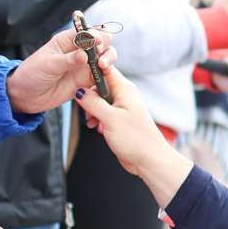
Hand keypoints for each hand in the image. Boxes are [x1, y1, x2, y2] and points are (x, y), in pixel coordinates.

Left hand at [7, 26, 115, 114]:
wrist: (26, 96)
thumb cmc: (32, 74)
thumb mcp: (48, 64)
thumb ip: (68, 59)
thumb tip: (85, 54)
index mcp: (67, 40)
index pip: (87, 32)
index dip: (95, 35)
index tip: (97, 43)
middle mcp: (79, 51)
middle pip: (102, 43)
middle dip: (106, 48)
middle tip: (101, 60)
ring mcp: (84, 66)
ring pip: (105, 59)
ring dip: (108, 61)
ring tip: (102, 68)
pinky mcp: (86, 81)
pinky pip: (102, 77)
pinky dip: (106, 78)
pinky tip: (103, 81)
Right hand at [75, 67, 190, 205]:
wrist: (149, 159)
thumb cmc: (135, 138)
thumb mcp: (110, 118)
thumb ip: (93, 102)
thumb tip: (80, 91)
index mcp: (124, 89)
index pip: (105, 69)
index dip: (91, 69)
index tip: (78, 76)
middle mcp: (124, 95)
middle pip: (99, 85)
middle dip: (89, 96)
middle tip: (85, 110)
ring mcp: (122, 107)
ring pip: (99, 100)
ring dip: (91, 110)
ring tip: (91, 122)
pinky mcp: (120, 119)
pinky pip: (103, 112)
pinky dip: (97, 118)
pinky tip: (95, 127)